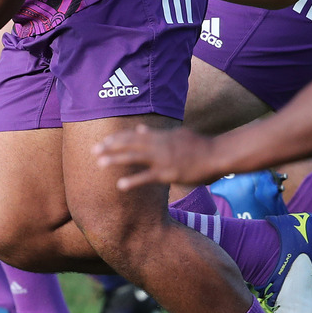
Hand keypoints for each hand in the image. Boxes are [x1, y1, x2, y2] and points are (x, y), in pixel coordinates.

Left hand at [92, 124, 221, 190]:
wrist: (217, 154)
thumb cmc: (199, 145)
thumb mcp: (178, 134)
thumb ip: (158, 132)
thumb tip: (140, 127)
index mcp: (160, 135)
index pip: (134, 135)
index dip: (117, 138)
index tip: (103, 140)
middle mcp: (158, 145)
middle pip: (130, 144)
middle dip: (110, 146)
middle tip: (93, 150)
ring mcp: (163, 159)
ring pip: (134, 157)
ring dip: (116, 159)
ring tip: (99, 163)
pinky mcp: (168, 173)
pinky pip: (147, 177)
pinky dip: (133, 181)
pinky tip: (120, 185)